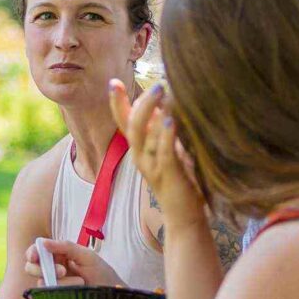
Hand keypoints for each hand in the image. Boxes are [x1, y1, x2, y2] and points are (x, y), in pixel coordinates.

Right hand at [26, 238, 123, 289]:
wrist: (113, 295)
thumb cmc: (102, 273)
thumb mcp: (86, 256)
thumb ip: (65, 247)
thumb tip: (42, 242)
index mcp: (58, 255)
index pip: (37, 251)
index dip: (32, 252)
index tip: (35, 256)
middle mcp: (52, 270)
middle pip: (32, 267)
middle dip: (42, 268)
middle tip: (62, 271)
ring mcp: (54, 286)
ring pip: (40, 282)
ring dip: (58, 282)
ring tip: (79, 282)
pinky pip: (47, 296)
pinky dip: (60, 292)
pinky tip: (75, 290)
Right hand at [111, 79, 206, 231]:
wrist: (184, 215)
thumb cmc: (178, 179)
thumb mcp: (167, 149)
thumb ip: (160, 130)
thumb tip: (160, 103)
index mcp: (140, 149)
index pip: (124, 122)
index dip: (118, 103)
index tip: (113, 83)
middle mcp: (140, 157)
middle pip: (132, 127)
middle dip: (141, 104)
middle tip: (157, 85)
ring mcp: (152, 167)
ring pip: (144, 138)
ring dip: (152, 114)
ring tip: (163, 93)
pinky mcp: (167, 176)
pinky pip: (163, 154)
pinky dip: (164, 136)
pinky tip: (169, 121)